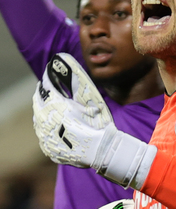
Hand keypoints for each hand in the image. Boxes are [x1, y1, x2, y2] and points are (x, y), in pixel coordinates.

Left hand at [32, 53, 156, 188]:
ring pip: (39, 119)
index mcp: (54, 106)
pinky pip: (43, 135)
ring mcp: (45, 137)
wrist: (103, 151)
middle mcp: (45, 121)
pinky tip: (55, 126)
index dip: (49, 78)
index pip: (46, 87)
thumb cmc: (99, 122)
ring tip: (52, 106)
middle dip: (43, 94)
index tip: (50, 73)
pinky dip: (47, 128)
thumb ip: (76, 77)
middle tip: (48, 88)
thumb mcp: (90, 98)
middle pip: (39, 102)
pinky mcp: (49, 149)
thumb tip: (62, 58)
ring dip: (44, 110)